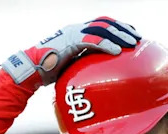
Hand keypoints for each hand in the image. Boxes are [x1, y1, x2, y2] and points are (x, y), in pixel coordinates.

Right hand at [1, 17, 140, 87]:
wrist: (30, 71)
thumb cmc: (47, 73)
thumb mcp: (69, 66)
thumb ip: (82, 64)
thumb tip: (97, 77)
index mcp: (76, 32)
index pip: (101, 24)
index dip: (117, 28)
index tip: (131, 34)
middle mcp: (76, 29)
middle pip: (105, 22)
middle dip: (123, 29)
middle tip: (137, 38)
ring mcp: (73, 33)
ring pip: (102, 29)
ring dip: (119, 36)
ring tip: (132, 44)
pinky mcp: (70, 42)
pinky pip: (93, 41)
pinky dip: (106, 45)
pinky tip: (117, 51)